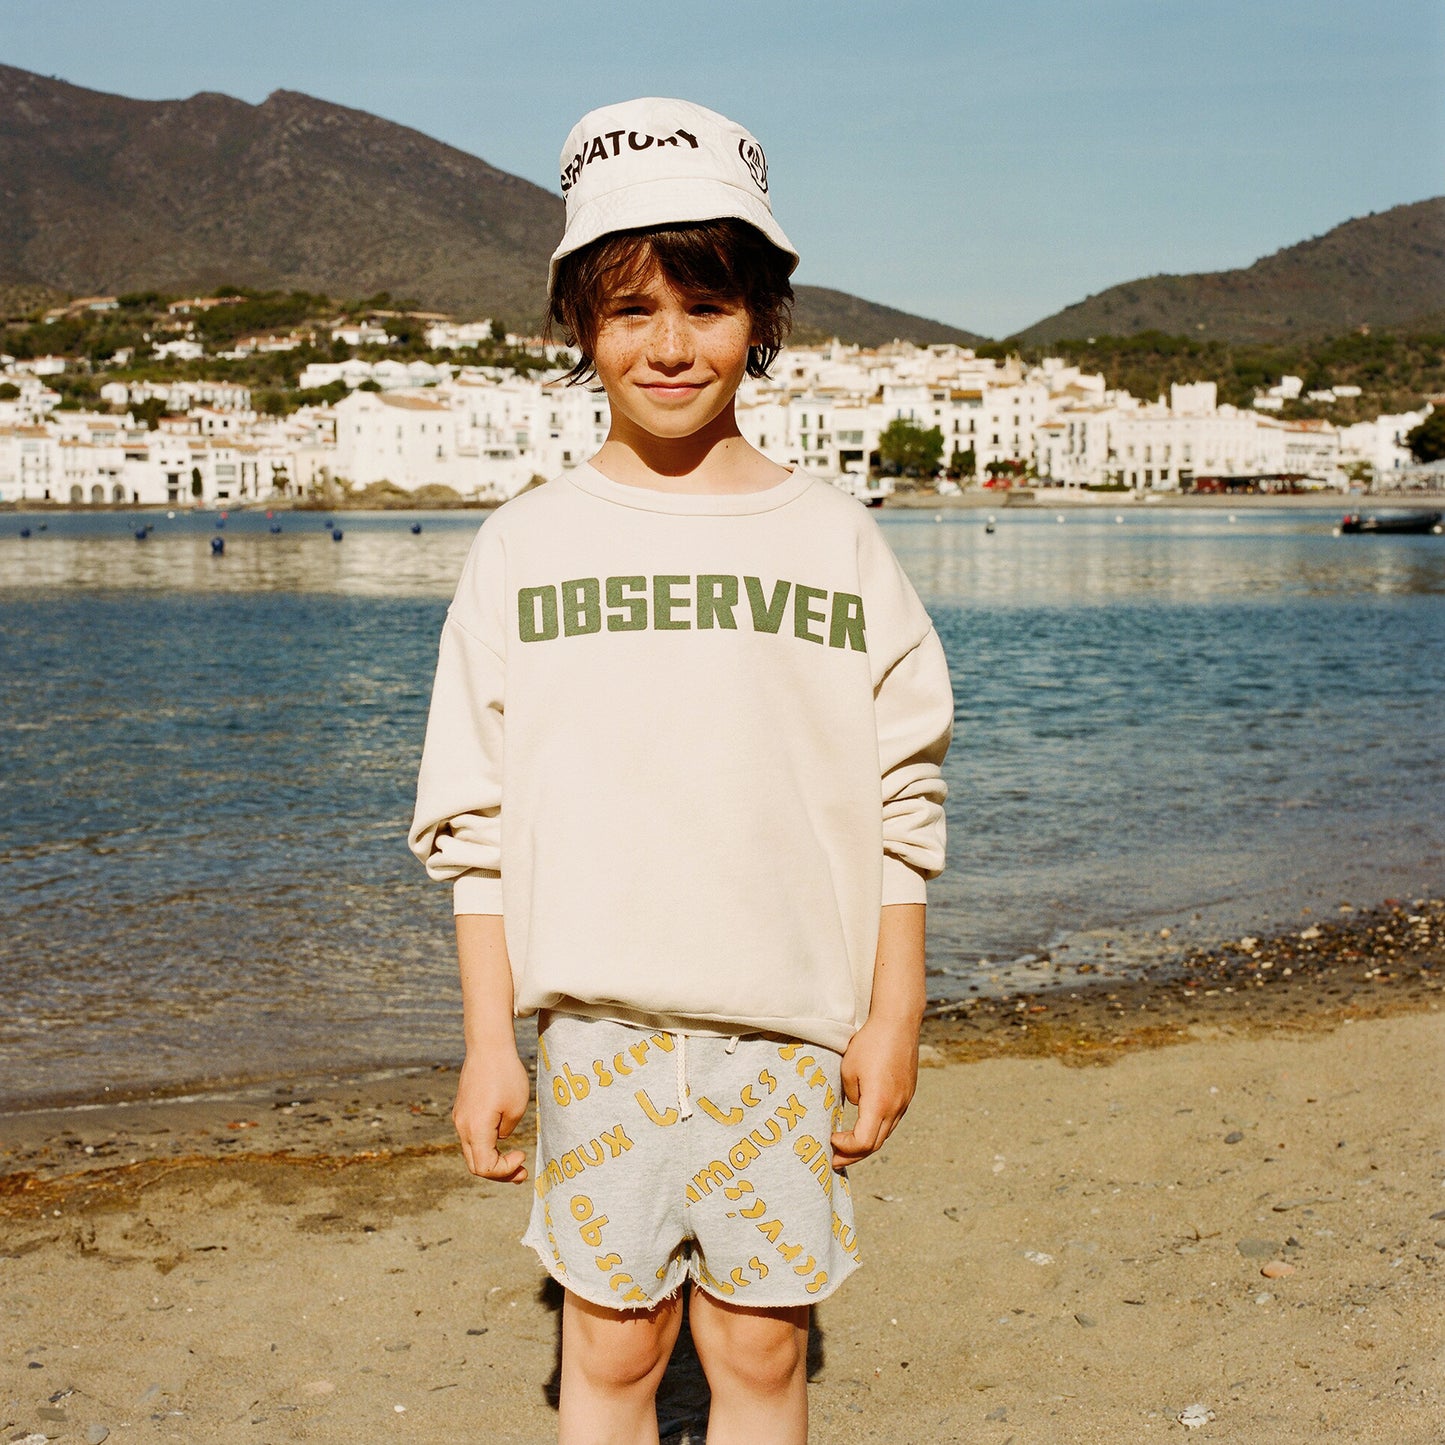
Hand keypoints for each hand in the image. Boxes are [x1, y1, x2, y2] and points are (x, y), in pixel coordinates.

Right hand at [453, 1046, 530, 1182]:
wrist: (488, 1046)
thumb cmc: (506, 1074)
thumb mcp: (516, 1108)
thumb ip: (507, 1131)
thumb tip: (499, 1139)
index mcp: (475, 1129)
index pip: (485, 1167)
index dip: (505, 1170)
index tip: (523, 1155)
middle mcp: (462, 1127)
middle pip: (476, 1165)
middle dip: (500, 1173)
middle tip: (522, 1173)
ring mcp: (460, 1118)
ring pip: (473, 1152)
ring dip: (493, 1160)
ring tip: (516, 1161)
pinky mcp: (463, 1110)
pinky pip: (472, 1137)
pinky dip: (487, 1145)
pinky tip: (502, 1143)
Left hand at [830, 1014, 918, 1170]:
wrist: (898, 1022)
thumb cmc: (870, 1043)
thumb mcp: (848, 1070)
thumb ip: (850, 1095)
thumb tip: (855, 1106)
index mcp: (879, 1104)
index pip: (863, 1142)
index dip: (845, 1148)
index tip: (830, 1139)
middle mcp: (896, 1107)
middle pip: (875, 1144)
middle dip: (852, 1155)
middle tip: (833, 1161)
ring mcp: (904, 1101)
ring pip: (885, 1133)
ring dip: (865, 1144)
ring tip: (846, 1148)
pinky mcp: (907, 1093)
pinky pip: (891, 1119)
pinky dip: (875, 1129)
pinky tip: (863, 1125)